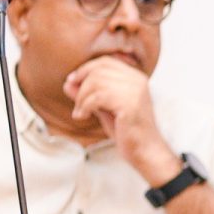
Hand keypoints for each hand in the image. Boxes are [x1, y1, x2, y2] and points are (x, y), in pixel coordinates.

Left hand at [63, 56, 176, 183]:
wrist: (146, 152)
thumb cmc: (127, 132)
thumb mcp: (104, 109)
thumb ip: (89, 94)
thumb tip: (67, 83)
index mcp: (135, 77)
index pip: (105, 61)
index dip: (85, 69)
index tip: (72, 82)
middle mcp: (137, 80)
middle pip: (99, 69)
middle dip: (81, 83)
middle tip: (75, 100)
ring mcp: (135, 91)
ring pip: (96, 82)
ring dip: (81, 98)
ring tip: (79, 112)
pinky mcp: (129, 104)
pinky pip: (98, 97)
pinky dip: (85, 106)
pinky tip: (82, 116)